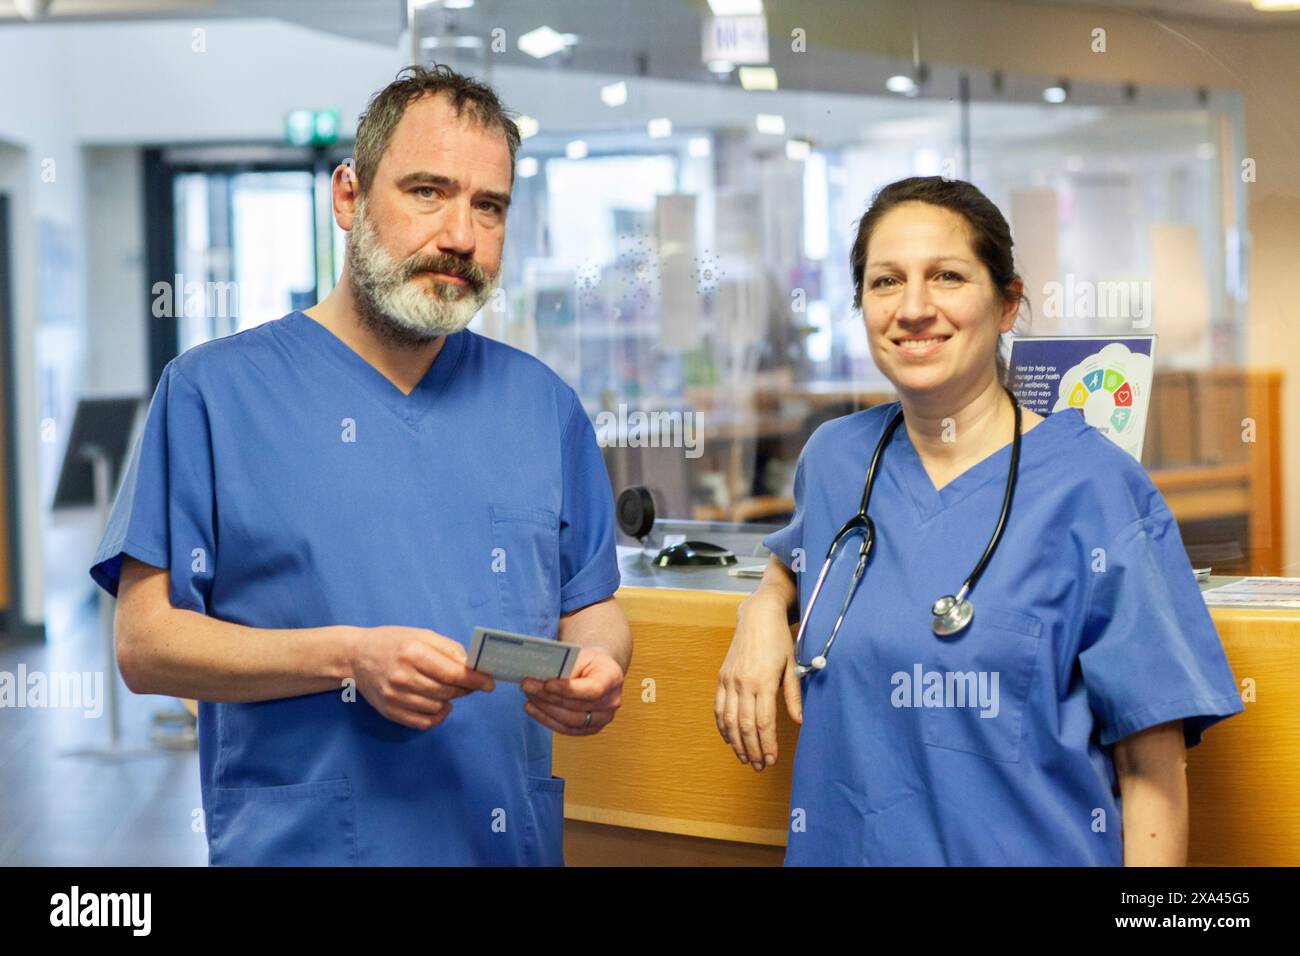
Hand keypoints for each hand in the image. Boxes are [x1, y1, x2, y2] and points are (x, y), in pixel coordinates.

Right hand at [350, 625, 494, 729]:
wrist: (356, 656)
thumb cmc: (393, 642)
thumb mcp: (422, 635)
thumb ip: (450, 649)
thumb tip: (473, 667)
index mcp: (412, 653)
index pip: (452, 673)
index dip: (475, 680)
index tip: (489, 684)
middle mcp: (402, 677)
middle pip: (447, 691)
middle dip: (464, 688)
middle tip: (468, 683)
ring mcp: (394, 697)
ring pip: (437, 707)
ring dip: (450, 700)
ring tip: (447, 689)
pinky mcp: (390, 712)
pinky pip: (424, 723)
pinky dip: (438, 716)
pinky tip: (440, 705)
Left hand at [521, 646, 623, 735]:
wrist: (598, 670)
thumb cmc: (588, 660)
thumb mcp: (580, 655)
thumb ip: (565, 667)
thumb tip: (539, 679)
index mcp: (613, 678)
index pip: (592, 690)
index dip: (569, 689)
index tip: (547, 684)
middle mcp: (612, 702)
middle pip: (577, 706)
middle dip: (548, 697)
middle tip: (527, 686)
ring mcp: (603, 718)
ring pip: (569, 721)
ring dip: (544, 709)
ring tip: (528, 696)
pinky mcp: (590, 728)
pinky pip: (566, 729)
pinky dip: (546, 719)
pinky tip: (532, 708)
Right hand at [715, 591, 802, 770]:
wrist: (757, 616)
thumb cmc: (778, 639)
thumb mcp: (792, 665)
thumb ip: (793, 695)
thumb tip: (799, 721)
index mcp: (764, 680)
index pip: (764, 721)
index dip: (767, 744)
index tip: (772, 759)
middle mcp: (743, 682)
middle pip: (745, 725)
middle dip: (752, 750)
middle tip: (759, 766)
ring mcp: (729, 680)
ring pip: (728, 720)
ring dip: (736, 743)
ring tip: (745, 759)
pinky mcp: (722, 677)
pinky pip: (718, 708)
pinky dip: (722, 727)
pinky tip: (729, 739)